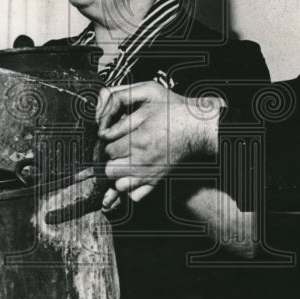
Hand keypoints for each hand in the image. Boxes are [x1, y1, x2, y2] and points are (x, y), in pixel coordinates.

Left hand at [97, 82, 221, 197]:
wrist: (196, 128)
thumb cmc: (172, 113)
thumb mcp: (146, 102)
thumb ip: (121, 113)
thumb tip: (104, 130)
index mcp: (139, 140)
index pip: (108, 149)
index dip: (107, 142)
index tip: (112, 137)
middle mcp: (143, 160)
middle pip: (110, 170)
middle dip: (110, 160)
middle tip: (117, 150)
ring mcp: (150, 173)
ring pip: (119, 185)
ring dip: (118, 175)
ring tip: (123, 162)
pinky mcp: (157, 181)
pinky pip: (135, 196)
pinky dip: (130, 188)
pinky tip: (132, 175)